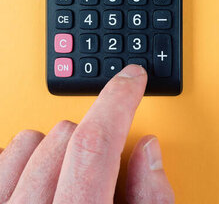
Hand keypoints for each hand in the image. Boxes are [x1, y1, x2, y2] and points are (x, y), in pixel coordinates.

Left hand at [0, 65, 173, 202]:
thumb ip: (150, 197)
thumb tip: (148, 151)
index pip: (95, 143)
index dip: (119, 101)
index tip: (131, 80)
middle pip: (67, 135)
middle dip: (94, 139)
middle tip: (105, 168)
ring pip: (29, 140)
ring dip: (56, 150)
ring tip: (70, 179)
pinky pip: (1, 156)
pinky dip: (23, 160)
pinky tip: (38, 179)